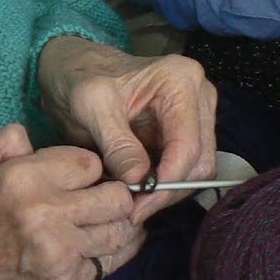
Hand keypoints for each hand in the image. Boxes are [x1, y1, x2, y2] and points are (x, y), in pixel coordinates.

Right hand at [0, 123, 141, 279]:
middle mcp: (47, 218)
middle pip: (118, 200)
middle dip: (112, 197)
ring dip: (110, 229)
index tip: (75, 180)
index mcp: (25, 179)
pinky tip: (80, 253)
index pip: (92, 164)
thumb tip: (33, 138)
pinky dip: (97, 258)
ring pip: (120, 235)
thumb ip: (4, 140)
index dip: (86, 171)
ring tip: (92, 227)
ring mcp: (60, 259)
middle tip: (96, 202)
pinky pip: (105, 267)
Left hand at [36, 37, 216, 220]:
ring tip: (133, 202)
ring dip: (168, 190)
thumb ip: (117, 143)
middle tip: (133, 209)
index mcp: (180, 79)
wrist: (79, 70)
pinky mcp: (187, 131)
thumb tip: (139, 180)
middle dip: (168, 189)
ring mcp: (196, 114)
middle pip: (199, 160)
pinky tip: (139, 192)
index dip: (167, 180)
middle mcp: (199, 95)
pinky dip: (166, 185)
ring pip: (197, 169)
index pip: (187, 144)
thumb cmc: (83, 78)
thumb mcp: (92, 106)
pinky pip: (187, 169)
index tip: (138, 203)